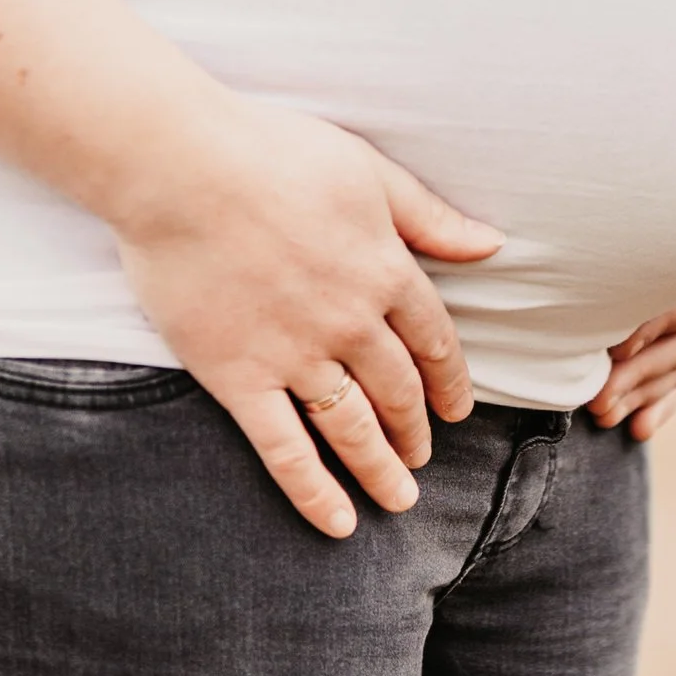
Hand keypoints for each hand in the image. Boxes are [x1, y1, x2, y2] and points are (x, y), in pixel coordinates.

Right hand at [108, 87, 501, 539]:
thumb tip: (492, 244)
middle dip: (416, 428)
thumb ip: (429, 216)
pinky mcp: (237, 378)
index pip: (433, 340)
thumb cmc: (272, 152)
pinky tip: (338, 524)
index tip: (457, 408)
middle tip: (422, 454)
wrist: (182, 167)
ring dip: (381, 468)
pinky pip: (284, 450)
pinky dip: (314, 492)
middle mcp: (349, 323)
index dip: (449, 379)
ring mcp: (294, 355)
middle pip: (398, 390)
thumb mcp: (367, 171)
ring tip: (401, 498)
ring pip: (352, 429)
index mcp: (384, 270)